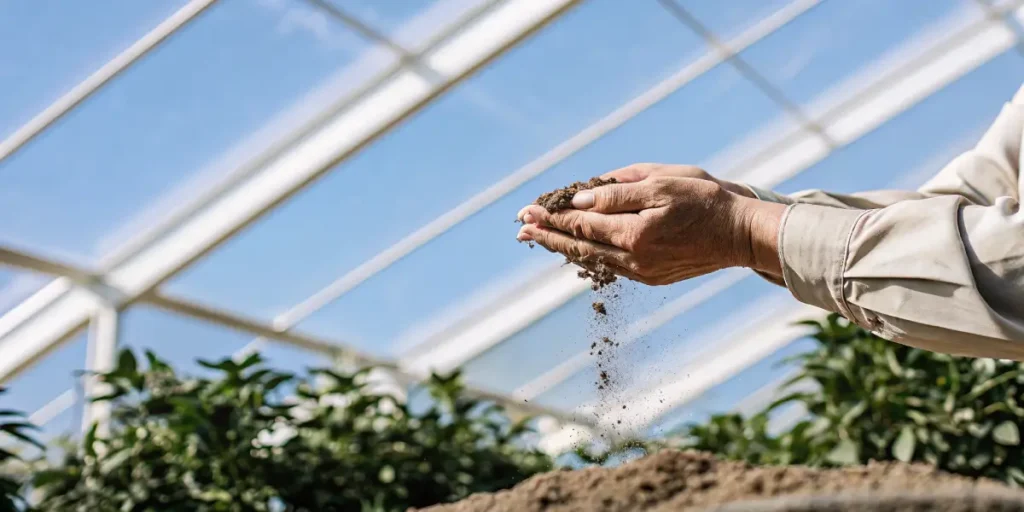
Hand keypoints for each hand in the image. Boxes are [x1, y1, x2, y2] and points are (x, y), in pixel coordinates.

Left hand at [516, 164, 783, 285]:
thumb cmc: (706, 199)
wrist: (742, 234)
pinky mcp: (652, 277)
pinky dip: (589, 254)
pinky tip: (577, 247)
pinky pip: (610, 266)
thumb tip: (580, 200)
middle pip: (579, 245)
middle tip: (520, 229)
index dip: (551, 216)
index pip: (581, 222)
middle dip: (548, 235)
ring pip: (592, 259)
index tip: (526, 211)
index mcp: (634, 233)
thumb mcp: (663, 183)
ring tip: (540, 239)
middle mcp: (633, 259)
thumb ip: (618, 193)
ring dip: (565, 246)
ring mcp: (642, 272)